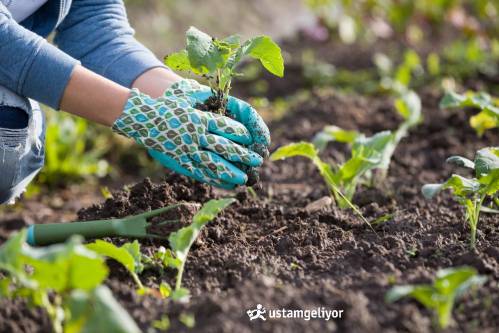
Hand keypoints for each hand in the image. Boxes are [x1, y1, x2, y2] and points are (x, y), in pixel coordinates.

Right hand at [112, 82, 262, 187]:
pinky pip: (199, 173)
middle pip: (222, 147)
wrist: (142, 119)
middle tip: (257, 160)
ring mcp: (186, 151)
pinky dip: (214, 179)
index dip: (239, 133)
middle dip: (242, 155)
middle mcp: (193, 136)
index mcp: (197, 118)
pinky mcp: (180, 162)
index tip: (249, 137)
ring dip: (230, 172)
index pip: (224, 126)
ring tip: (244, 178)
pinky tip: (227, 183)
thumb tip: (230, 108)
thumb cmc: (169, 106)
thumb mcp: (188, 98)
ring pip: (212, 164)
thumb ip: (208, 105)